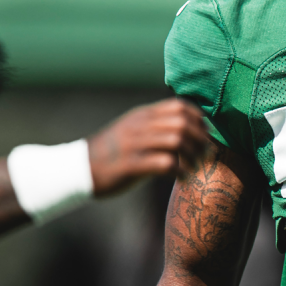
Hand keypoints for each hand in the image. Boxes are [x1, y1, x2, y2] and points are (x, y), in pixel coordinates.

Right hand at [87, 98, 209, 196]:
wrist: (80, 168)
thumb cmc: (112, 152)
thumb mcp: (132, 129)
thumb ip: (155, 125)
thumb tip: (185, 126)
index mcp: (142, 115)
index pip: (179, 106)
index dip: (198, 120)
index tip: (205, 134)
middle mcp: (140, 126)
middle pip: (182, 123)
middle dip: (200, 140)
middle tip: (205, 155)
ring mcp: (134, 145)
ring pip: (177, 141)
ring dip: (193, 157)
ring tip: (195, 168)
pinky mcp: (131, 165)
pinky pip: (166, 163)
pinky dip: (181, 171)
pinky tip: (182, 178)